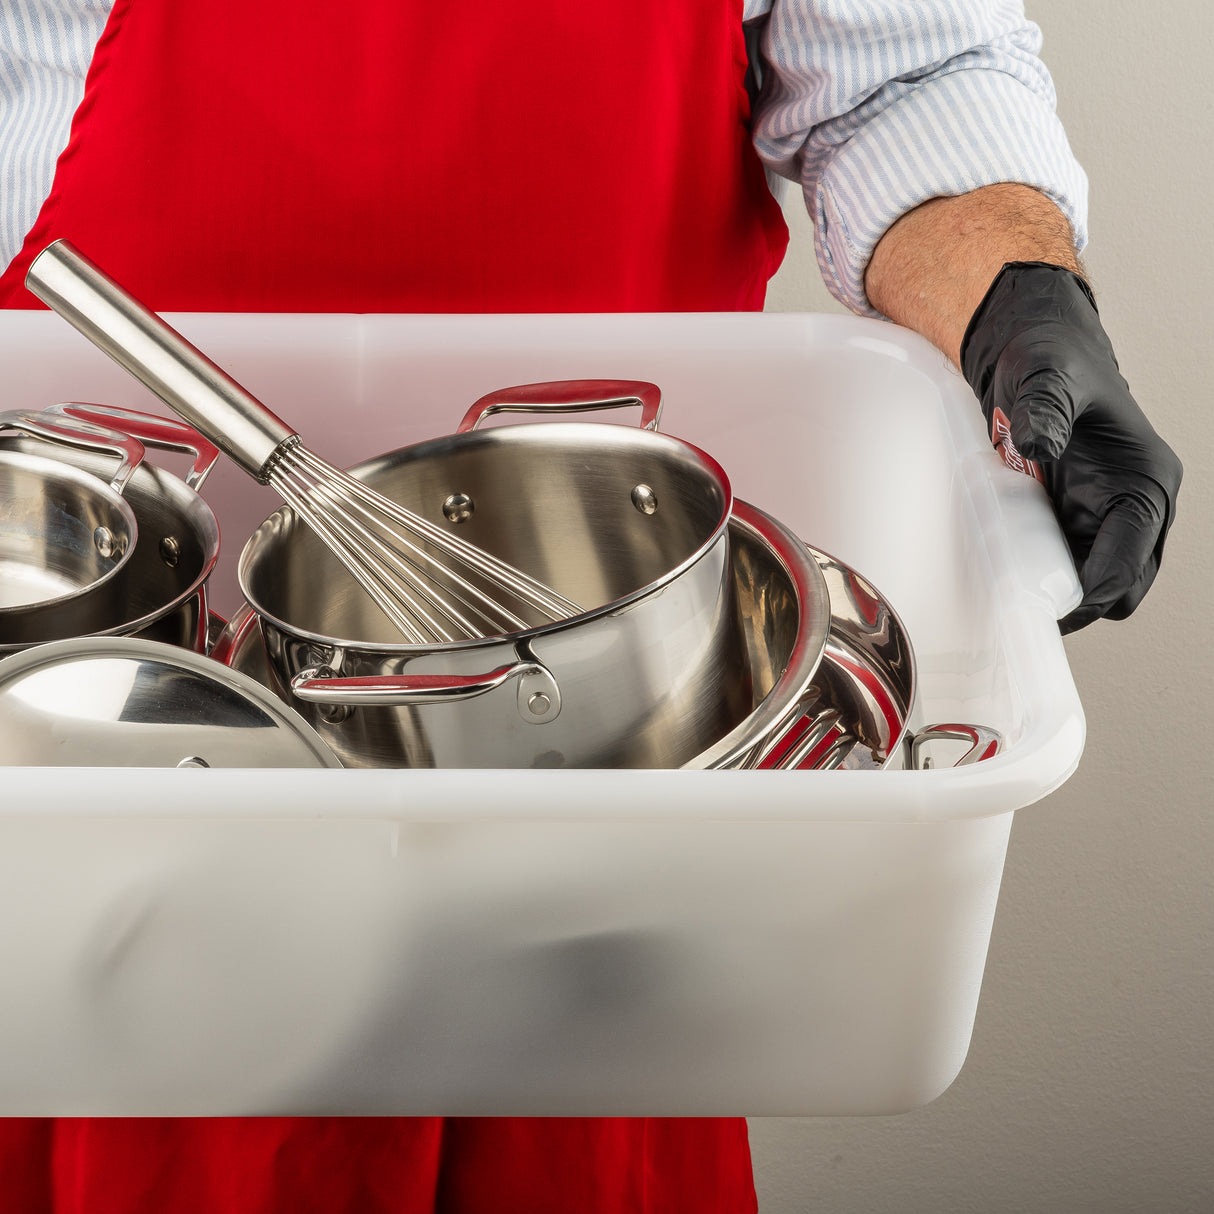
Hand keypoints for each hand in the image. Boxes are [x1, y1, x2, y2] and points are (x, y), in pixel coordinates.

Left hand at [960, 262, 1181, 633]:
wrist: (1032, 349)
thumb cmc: (1050, 358)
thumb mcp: (1044, 374)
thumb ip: (1044, 408)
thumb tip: (1039, 444)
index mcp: (1145, 479)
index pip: (1130, 560)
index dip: (1092, 593)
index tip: (1046, 608)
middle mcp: (1136, 504)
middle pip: (1123, 586)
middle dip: (1079, 604)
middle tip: (1022, 608)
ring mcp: (1107, 516)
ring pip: (1096, 585)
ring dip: (1060, 594)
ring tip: (1010, 591)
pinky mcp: (1076, 520)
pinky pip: (1067, 568)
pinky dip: (1043, 578)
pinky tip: (1007, 571)